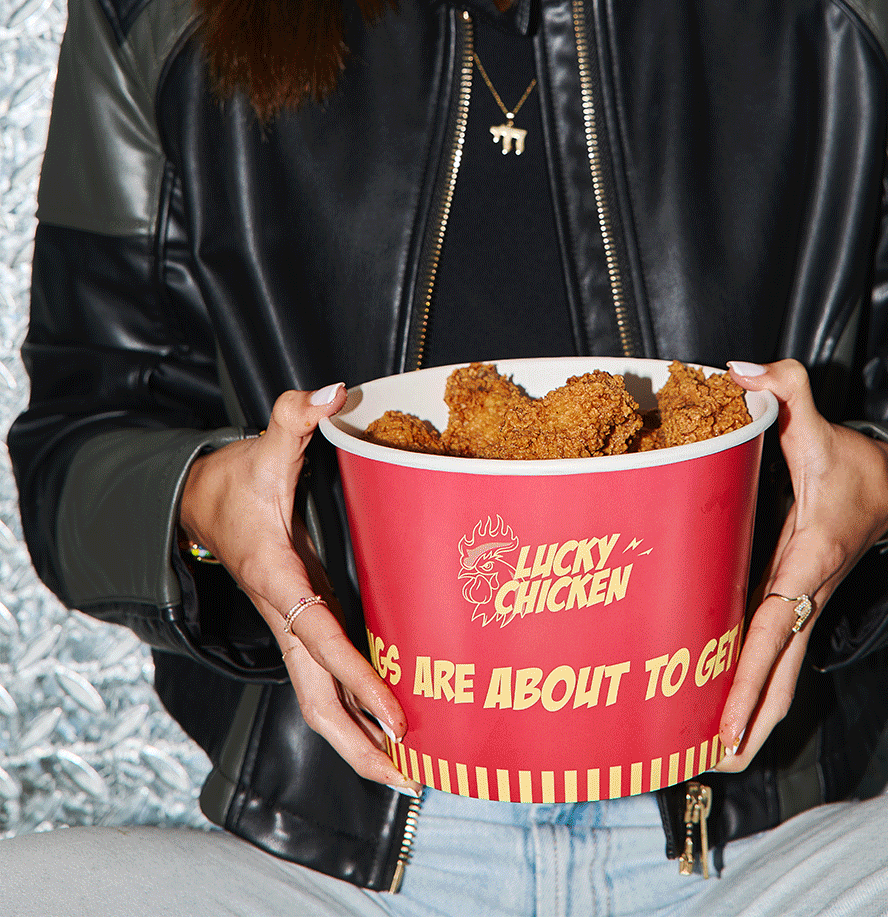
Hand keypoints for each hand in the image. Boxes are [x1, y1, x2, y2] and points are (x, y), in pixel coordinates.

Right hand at [179, 384, 416, 793]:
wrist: (201, 500)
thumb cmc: (239, 477)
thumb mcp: (265, 441)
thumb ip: (296, 413)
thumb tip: (332, 391)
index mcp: (276, 579)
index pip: (321, 638)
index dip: (359, 676)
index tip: (397, 711)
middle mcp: (284, 616)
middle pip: (315, 700)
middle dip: (358, 742)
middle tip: (407, 775)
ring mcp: (292, 627)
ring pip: (319, 702)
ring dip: (358, 740)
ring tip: (406, 773)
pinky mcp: (304, 625)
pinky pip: (327, 682)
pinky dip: (356, 712)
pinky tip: (391, 730)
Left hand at [713, 358, 887, 771]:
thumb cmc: (850, 464)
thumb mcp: (818, 422)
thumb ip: (785, 389)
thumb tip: (740, 371)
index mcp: (809, 562)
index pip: (776, 628)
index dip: (748, 676)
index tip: (725, 719)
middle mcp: (804, 595)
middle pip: (780, 675)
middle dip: (748, 722)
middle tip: (710, 762)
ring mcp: (800, 606)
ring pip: (779, 676)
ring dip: (748, 716)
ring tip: (705, 755)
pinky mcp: (792, 603)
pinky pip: (771, 656)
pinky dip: (749, 688)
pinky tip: (713, 708)